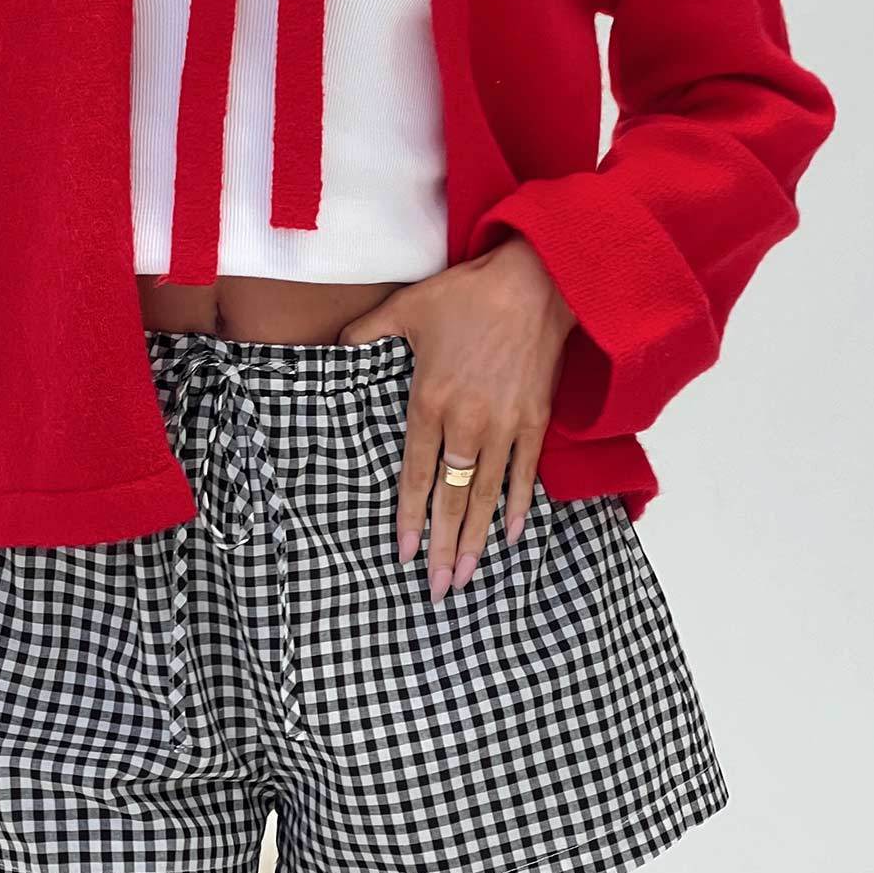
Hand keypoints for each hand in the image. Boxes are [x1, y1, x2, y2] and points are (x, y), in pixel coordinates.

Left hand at [338, 237, 576, 602]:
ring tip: (469, 577)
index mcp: (430, 402)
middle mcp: (468, 424)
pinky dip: (518, 506)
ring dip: (478, 539)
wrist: (536, 282)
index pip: (416, 474)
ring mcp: (506, 426)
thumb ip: (367, 333)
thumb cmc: (469, 294)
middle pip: (452, 498)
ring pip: (487, 495)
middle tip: (439, 590)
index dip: (409, 517)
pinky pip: (526, 474)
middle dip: (445, 547)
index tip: (404, 554)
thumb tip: (337, 346)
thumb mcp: (406, 308)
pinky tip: (512, 536)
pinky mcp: (536, 420)